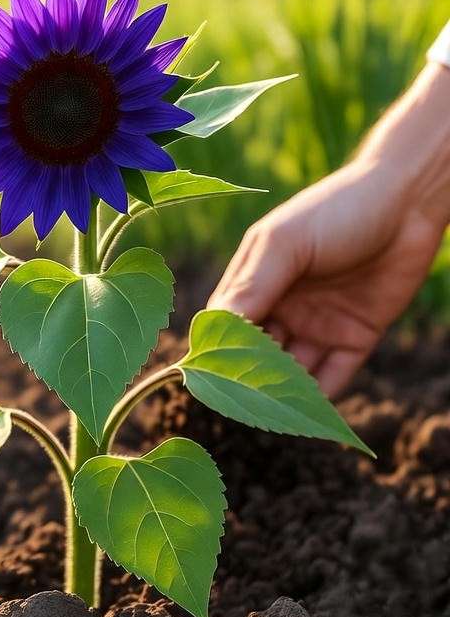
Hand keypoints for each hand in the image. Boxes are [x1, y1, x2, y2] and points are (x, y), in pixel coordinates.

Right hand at [209, 158, 448, 396]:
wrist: (410, 199)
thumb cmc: (336, 210)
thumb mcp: (285, 242)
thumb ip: (252, 285)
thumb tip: (213, 327)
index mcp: (256, 281)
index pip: (226, 325)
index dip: (217, 350)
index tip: (208, 376)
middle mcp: (283, 306)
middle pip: (258, 355)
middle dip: (251, 379)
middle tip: (243, 407)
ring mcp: (319, 323)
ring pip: (295, 371)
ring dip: (286, 394)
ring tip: (278, 417)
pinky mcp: (357, 336)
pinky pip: (336, 374)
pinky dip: (325, 396)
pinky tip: (316, 416)